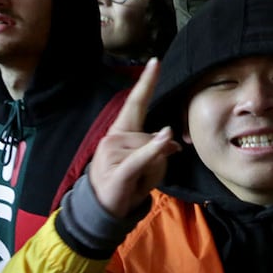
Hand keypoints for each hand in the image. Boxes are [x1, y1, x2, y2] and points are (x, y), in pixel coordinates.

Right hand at [89, 59, 180, 217]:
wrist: (101, 212)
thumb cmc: (126, 184)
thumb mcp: (145, 164)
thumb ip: (157, 149)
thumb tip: (171, 140)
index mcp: (120, 132)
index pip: (136, 103)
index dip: (147, 82)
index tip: (156, 61)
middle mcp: (114, 137)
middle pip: (154, 137)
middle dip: (159, 159)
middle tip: (144, 177)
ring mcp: (112, 154)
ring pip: (153, 152)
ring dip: (154, 172)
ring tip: (138, 184)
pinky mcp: (118, 171)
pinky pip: (141, 158)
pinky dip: (153, 150)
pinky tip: (166, 137)